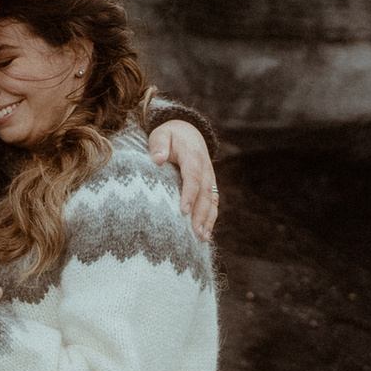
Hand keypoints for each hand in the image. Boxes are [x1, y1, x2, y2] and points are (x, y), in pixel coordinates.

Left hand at [149, 117, 219, 243]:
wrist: (188, 131)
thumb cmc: (170, 136)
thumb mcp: (161, 134)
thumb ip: (159, 145)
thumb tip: (158, 159)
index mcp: (193, 156)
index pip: (193, 177)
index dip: (190, 194)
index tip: (183, 211)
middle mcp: (205, 168)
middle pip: (205, 193)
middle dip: (201, 214)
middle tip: (195, 233)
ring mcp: (210, 178)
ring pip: (212, 200)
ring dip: (208, 220)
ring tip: (202, 238)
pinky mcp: (209, 185)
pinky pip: (212, 202)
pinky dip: (211, 218)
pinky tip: (205, 234)